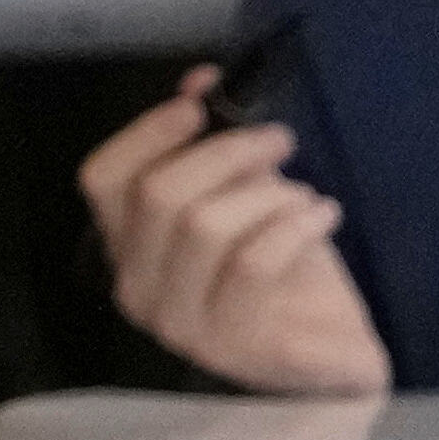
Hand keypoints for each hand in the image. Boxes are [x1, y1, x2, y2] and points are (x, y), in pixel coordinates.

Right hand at [80, 75, 391, 394]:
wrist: (335, 360)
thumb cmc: (283, 277)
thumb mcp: (246, 201)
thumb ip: (213, 146)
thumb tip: (200, 79)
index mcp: (127, 253)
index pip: (104, 180)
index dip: (146, 133)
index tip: (199, 104)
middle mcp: (140, 294)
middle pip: (161, 196)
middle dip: (225, 152)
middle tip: (279, 139)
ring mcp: (187, 329)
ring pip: (206, 227)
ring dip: (266, 193)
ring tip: (305, 195)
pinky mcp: (241, 350)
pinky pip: (255, 264)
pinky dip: (294, 226)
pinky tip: (322, 216)